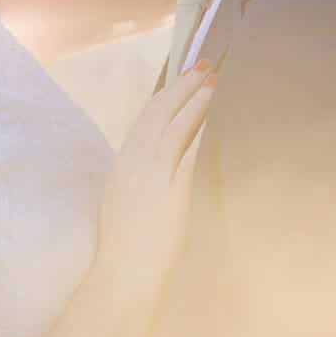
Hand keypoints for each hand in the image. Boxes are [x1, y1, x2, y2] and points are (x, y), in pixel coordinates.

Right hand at [98, 61, 217, 282]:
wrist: (125, 271)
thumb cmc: (125, 250)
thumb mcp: (126, 206)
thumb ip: (139, 185)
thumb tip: (155, 173)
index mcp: (122, 166)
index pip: (143, 122)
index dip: (163, 97)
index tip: (179, 81)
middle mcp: (134, 162)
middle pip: (157, 113)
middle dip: (180, 86)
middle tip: (203, 65)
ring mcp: (151, 171)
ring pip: (172, 122)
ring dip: (193, 96)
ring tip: (213, 77)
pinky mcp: (170, 184)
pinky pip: (185, 144)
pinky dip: (197, 121)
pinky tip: (212, 108)